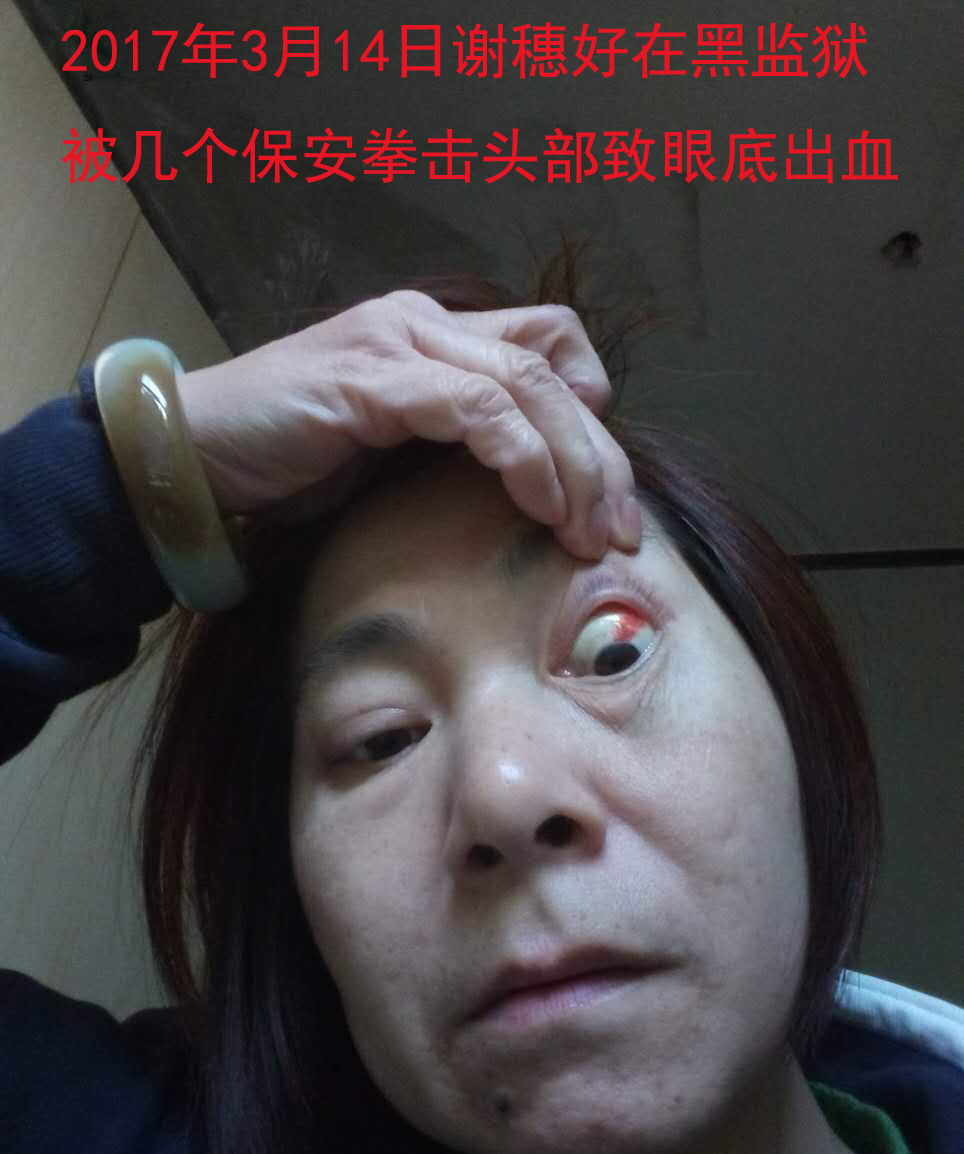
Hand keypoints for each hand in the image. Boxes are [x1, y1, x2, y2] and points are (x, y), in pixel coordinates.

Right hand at [176, 290, 641, 560]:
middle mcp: (422, 325)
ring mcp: (396, 344)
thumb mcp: (388, 455)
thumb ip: (449, 450)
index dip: (593, 404)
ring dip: (573, 464)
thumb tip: (527, 494)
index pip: (547, 341)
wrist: (186, 460)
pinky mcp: (370, 379)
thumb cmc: (284, 466)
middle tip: (622, 529)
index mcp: (431, 337)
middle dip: (601, 455)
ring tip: (591, 533)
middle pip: (551, 367)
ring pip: (526, 383)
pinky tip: (538, 506)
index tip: (604, 487)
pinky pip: (472, 408)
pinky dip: (519, 457)